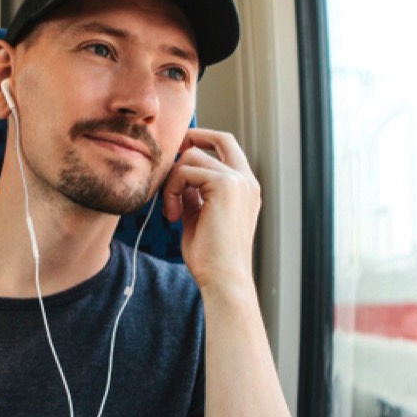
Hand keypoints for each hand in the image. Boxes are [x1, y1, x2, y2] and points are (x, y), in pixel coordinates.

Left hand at [160, 128, 260, 295]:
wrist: (224, 279)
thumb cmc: (210, 257)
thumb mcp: (200, 216)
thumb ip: (194, 194)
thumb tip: (179, 175)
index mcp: (246, 188)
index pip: (229, 148)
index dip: (204, 140)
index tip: (180, 151)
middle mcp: (247, 180)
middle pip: (219, 138)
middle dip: (190, 140)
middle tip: (169, 159)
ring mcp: (239, 180)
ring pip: (192, 157)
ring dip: (172, 181)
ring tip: (172, 211)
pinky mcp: (225, 184)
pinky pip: (185, 171)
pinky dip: (171, 190)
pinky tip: (173, 216)